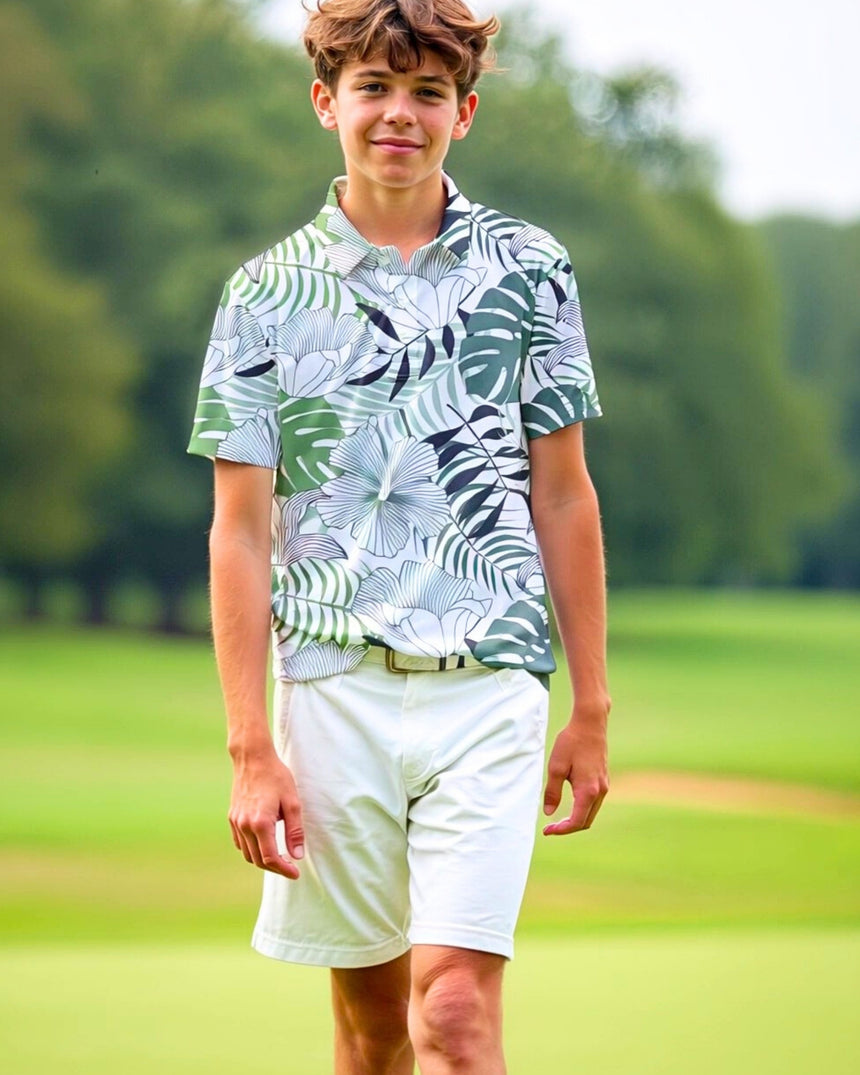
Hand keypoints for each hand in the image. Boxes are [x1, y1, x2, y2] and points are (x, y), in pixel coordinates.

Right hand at [228, 751, 304, 878]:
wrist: (252, 758)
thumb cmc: (276, 777)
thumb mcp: (292, 802)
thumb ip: (295, 831)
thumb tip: (296, 856)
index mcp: (260, 823)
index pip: (271, 858)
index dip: (284, 869)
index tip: (295, 873)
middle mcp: (244, 826)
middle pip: (258, 860)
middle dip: (275, 868)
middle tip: (290, 867)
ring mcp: (236, 822)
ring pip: (247, 854)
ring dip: (262, 860)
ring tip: (279, 857)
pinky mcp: (232, 817)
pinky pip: (240, 843)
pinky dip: (251, 850)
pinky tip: (263, 845)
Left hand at [542, 714, 608, 835]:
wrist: (590, 723)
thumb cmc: (571, 743)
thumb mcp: (555, 767)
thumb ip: (552, 792)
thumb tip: (548, 813)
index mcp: (588, 791)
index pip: (577, 822)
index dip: (561, 830)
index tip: (546, 830)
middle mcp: (600, 791)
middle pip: (586, 822)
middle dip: (568, 828)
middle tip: (550, 826)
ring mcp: (605, 785)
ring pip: (591, 813)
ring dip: (576, 819)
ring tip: (558, 818)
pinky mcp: (604, 779)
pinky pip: (595, 802)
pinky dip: (583, 809)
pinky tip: (570, 803)